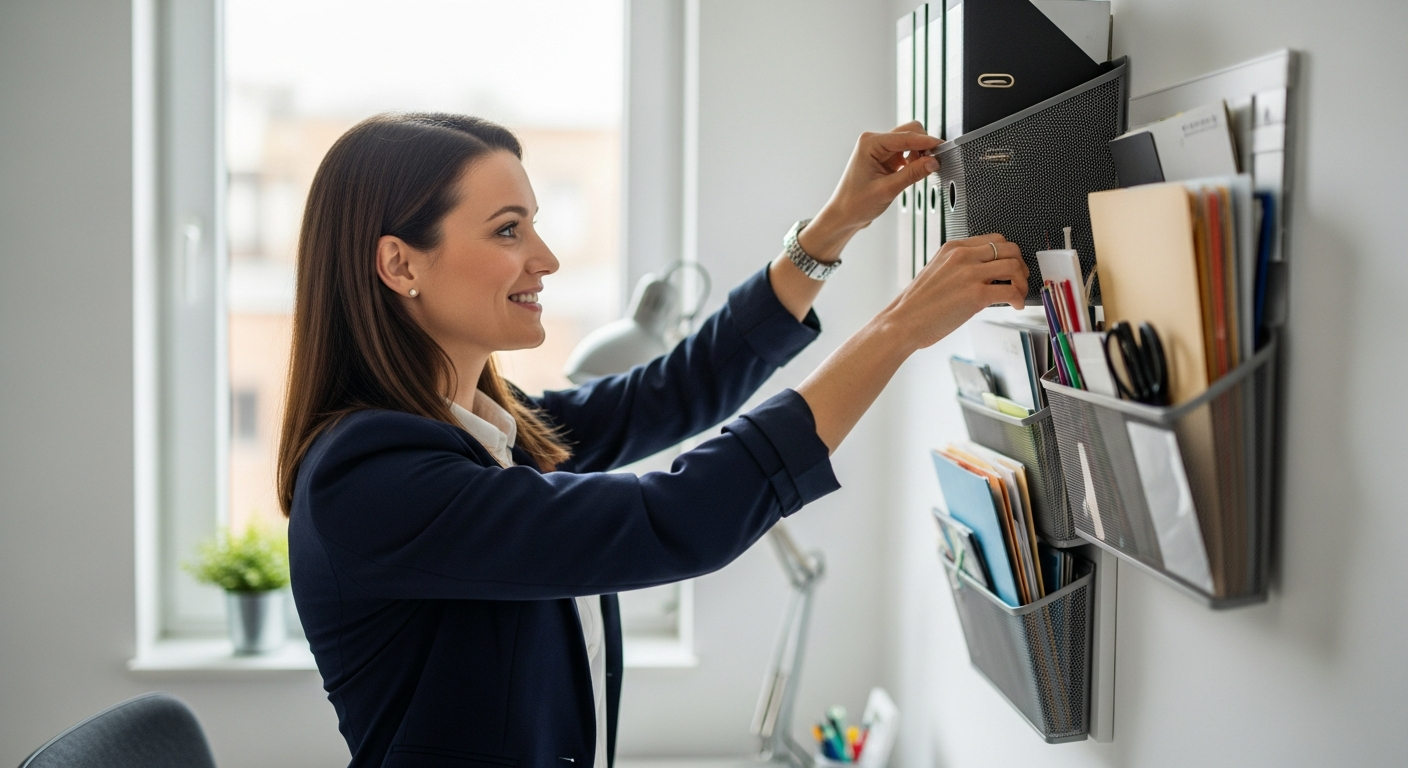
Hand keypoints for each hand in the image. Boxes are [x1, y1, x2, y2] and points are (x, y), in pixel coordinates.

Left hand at [797, 121, 940, 262]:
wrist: (844, 215)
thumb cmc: (855, 204)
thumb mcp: (887, 190)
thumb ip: (912, 174)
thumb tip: (933, 162)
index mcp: (870, 144)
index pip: (906, 136)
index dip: (927, 142)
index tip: (943, 147)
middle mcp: (874, 142)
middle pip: (910, 132)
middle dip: (924, 145)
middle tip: (934, 162)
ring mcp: (879, 149)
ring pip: (910, 141)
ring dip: (919, 153)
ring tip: (920, 172)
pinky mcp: (884, 158)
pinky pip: (906, 152)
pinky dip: (914, 160)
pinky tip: (913, 172)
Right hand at [887, 234, 1027, 349]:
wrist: (903, 322)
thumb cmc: (918, 305)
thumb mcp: (937, 271)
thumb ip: (959, 266)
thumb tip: (985, 273)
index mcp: (953, 248)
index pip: (994, 239)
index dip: (1009, 254)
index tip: (1011, 266)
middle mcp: (962, 256)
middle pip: (1009, 249)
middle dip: (1020, 265)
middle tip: (1019, 280)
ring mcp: (970, 274)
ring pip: (1014, 267)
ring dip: (1022, 282)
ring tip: (1019, 295)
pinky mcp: (975, 295)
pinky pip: (1010, 290)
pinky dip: (1019, 298)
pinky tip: (1015, 306)